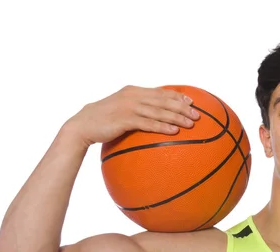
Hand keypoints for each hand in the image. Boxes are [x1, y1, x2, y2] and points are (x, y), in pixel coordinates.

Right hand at [61, 85, 200, 146]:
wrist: (82, 126)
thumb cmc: (104, 121)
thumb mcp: (121, 110)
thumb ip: (137, 110)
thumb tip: (154, 119)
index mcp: (134, 91)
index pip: (160, 92)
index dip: (177, 96)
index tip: (192, 101)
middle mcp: (133, 96)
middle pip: (163, 100)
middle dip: (183, 107)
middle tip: (197, 115)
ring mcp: (128, 107)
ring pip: (158, 111)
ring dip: (177, 117)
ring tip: (191, 124)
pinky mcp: (124, 119)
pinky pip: (148, 123)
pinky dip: (162, 127)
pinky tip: (174, 132)